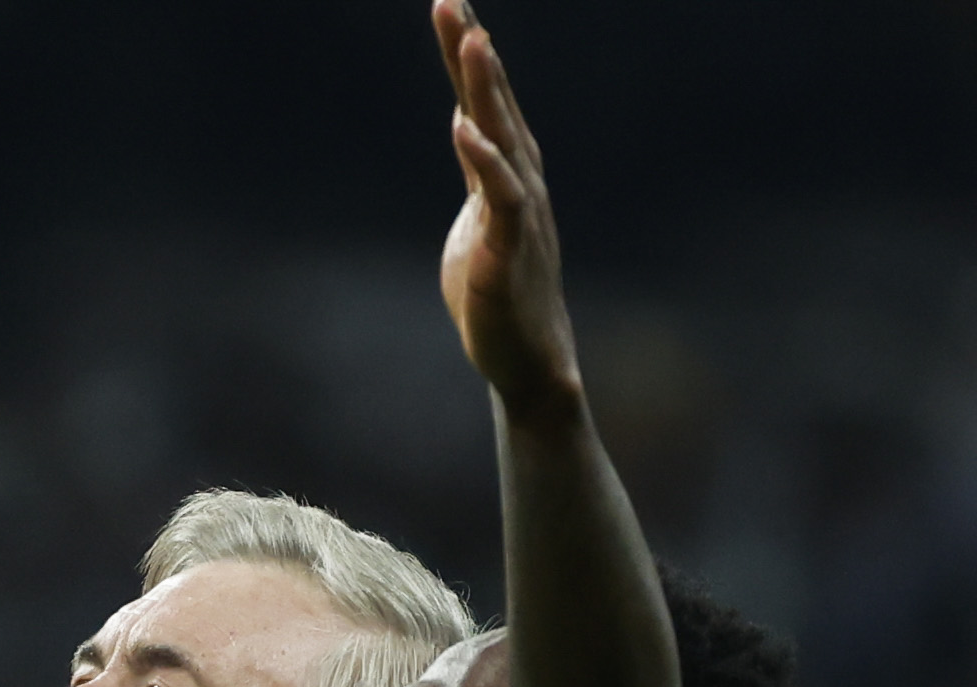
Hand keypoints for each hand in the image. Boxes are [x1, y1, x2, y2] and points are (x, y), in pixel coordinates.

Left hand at [432, 0, 582, 412]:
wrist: (527, 361)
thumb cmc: (499, 294)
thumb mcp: (479, 220)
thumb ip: (479, 174)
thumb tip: (468, 132)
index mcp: (507, 174)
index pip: (484, 103)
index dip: (466, 55)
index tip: (449, 5)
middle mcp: (519, 182)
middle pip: (493, 104)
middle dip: (472, 51)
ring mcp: (518, 212)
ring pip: (503, 136)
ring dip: (487, 88)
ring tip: (473, 39)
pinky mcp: (508, 249)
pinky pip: (499, 195)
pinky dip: (484, 159)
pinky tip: (461, 127)